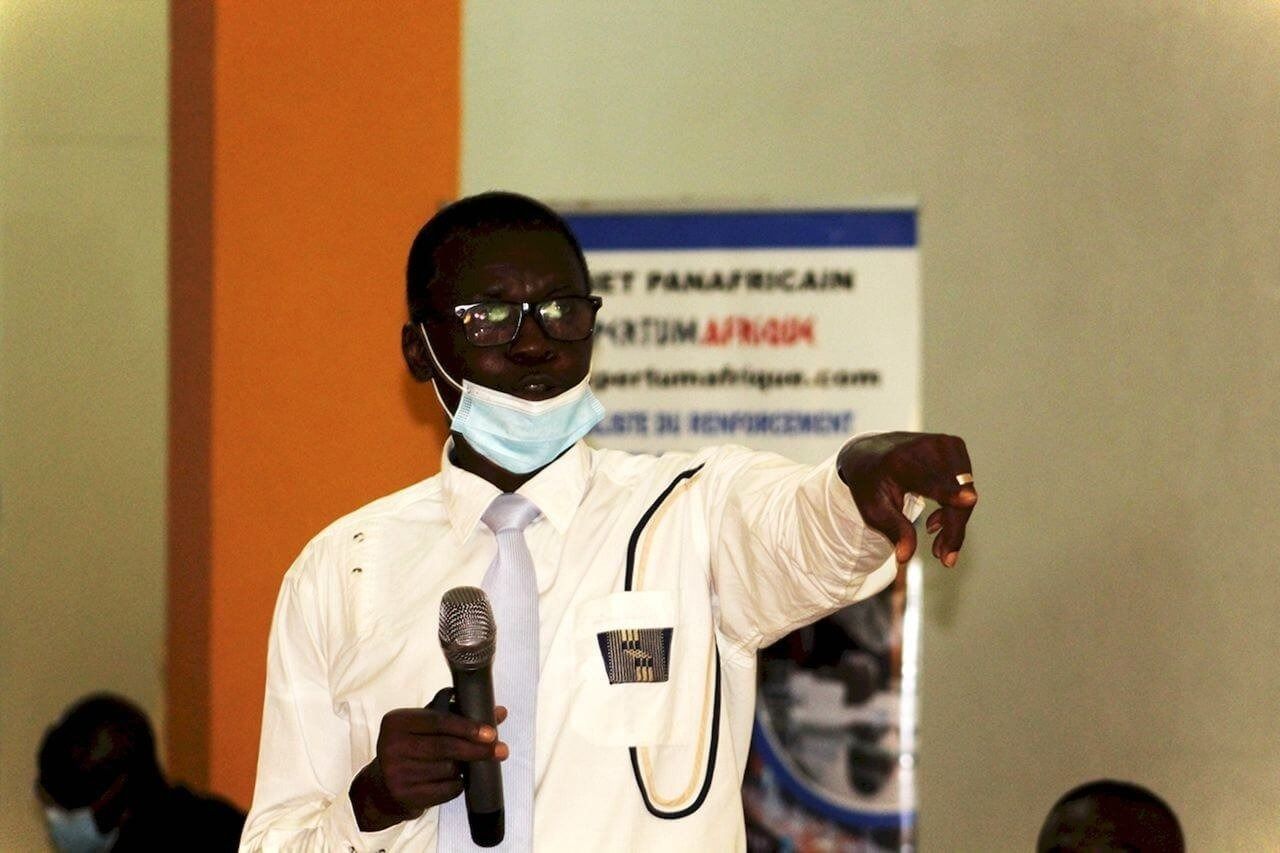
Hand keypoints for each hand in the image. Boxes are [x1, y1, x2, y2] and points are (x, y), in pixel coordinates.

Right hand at [349, 688, 508, 831]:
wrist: (381, 789)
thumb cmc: (410, 750)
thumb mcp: (424, 727)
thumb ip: (457, 715)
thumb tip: (499, 712)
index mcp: (397, 722)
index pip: (439, 721)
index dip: (467, 726)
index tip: (491, 732)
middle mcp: (392, 745)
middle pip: (446, 746)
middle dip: (477, 749)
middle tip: (500, 750)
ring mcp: (397, 773)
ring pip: (448, 769)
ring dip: (464, 768)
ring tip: (465, 766)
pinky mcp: (405, 795)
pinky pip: (446, 790)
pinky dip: (457, 785)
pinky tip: (455, 780)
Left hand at [837, 431, 976, 567]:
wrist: (870, 452)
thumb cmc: (871, 484)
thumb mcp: (873, 510)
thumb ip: (893, 530)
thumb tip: (905, 558)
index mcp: (900, 462)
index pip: (929, 481)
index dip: (949, 493)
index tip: (969, 500)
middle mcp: (925, 447)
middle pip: (955, 494)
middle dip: (953, 530)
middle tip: (943, 559)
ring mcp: (944, 442)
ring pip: (966, 491)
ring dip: (955, 521)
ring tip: (933, 538)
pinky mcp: (955, 444)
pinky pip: (966, 483)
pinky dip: (956, 505)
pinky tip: (935, 522)